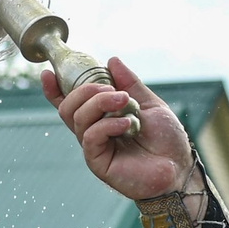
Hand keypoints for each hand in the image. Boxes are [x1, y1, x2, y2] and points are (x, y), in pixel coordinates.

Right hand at [53, 57, 192, 201]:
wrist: (180, 167)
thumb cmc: (167, 139)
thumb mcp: (149, 103)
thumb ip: (130, 83)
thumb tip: (111, 60)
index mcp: (101, 118)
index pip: (70, 103)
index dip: (55, 89)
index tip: (48, 72)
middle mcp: (93, 132)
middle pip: (68, 108)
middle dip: (85, 91)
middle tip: (112, 91)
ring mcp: (94, 148)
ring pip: (78, 119)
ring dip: (100, 104)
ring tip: (124, 102)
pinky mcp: (98, 163)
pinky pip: (91, 137)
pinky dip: (107, 125)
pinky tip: (126, 124)